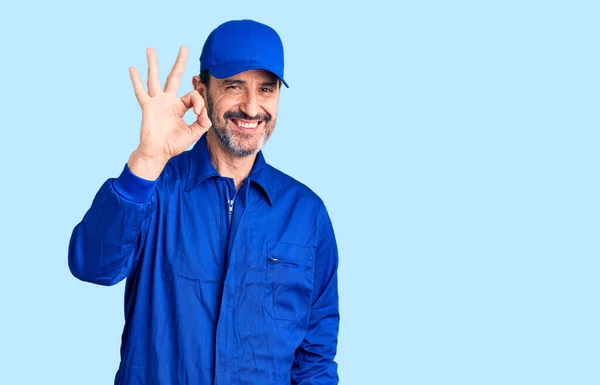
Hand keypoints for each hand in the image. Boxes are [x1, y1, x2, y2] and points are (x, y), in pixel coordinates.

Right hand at [127, 46, 210, 179]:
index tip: (199, 113)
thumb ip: (202, 124)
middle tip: (184, 48)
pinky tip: (132, 68)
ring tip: (150, 49)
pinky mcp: (148, 107)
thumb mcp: (193, 134)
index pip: (192, 96)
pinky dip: (136, 80)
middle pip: (174, 77)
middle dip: (179, 63)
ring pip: (155, 79)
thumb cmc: (173, 144)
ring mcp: (157, 102)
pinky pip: (141, 92)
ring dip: (153, 64)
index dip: (199, 102)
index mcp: (179, 107)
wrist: (158, 153)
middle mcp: (167, 101)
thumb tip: (205, 113)